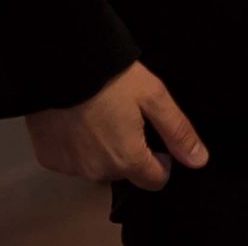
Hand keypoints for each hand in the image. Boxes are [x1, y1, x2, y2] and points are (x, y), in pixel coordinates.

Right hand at [24, 62, 207, 191]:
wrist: (60, 68)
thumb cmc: (112, 79)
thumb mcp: (154, 97)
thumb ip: (177, 132)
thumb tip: (199, 160)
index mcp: (128, 160)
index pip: (154, 180)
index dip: (161, 161)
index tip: (157, 141)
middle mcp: (98, 172)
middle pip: (124, 172)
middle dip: (130, 152)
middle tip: (125, 118)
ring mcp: (71, 168)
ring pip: (97, 167)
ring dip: (102, 150)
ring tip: (100, 116)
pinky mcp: (48, 159)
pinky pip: (71, 160)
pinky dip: (77, 146)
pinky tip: (77, 121)